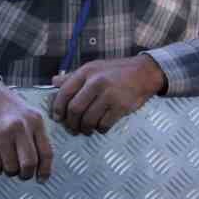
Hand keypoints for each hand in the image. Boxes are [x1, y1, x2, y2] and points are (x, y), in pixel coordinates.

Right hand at [0, 75, 53, 180]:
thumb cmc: (7, 107)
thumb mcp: (28, 115)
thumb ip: (37, 136)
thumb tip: (41, 166)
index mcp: (35, 121)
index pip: (46, 153)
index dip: (45, 170)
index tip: (41, 179)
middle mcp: (20, 127)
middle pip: (29, 163)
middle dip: (26, 174)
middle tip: (22, 174)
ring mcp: (2, 133)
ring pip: (11, 167)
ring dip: (9, 172)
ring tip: (7, 164)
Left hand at [50, 55, 165, 134]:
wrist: (144, 72)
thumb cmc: (116, 71)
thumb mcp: (93, 68)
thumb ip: (73, 76)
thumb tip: (53, 82)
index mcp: (86, 72)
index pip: (65, 92)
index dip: (58, 108)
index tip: (57, 118)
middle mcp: (96, 83)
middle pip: (75, 109)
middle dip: (71, 123)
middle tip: (72, 128)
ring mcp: (109, 95)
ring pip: (88, 119)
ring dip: (85, 128)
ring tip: (85, 130)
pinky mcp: (121, 107)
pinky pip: (104, 124)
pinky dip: (100, 129)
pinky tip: (100, 127)